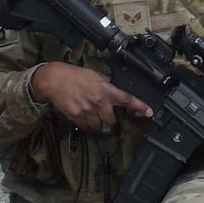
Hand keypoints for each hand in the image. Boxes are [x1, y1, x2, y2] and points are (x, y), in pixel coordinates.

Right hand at [31, 61, 153, 131]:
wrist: (54, 79)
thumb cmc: (73, 75)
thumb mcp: (94, 75)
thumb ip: (105, 84)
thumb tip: (112, 87)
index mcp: (105, 90)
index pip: (127, 99)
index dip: (140, 107)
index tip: (149, 113)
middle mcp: (98, 102)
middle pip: (112, 120)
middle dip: (109, 118)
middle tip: (103, 112)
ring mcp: (88, 111)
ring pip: (99, 126)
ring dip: (97, 123)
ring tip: (91, 114)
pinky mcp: (77, 117)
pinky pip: (86, 127)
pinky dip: (87, 125)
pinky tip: (83, 117)